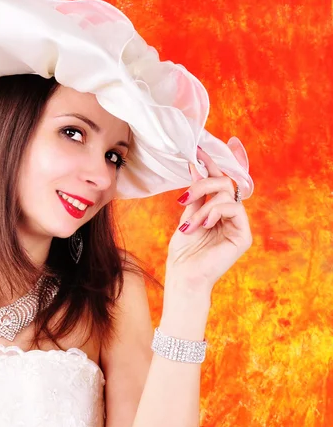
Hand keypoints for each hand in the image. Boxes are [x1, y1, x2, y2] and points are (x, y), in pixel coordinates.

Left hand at [165, 147, 252, 294]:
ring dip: (203, 205)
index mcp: (217, 209)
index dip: (210, 164)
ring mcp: (238, 224)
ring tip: (190, 224)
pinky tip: (204, 223)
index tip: (197, 150)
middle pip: (223, 182)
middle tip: (185, 198)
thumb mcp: (187, 215)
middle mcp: (230, 215)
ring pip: (226, 193)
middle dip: (202, 184)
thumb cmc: (183, 251)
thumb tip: (196, 166)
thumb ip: (195, 195)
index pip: (217, 181)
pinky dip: (215, 212)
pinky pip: (234, 208)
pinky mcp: (244, 235)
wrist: (183, 276)